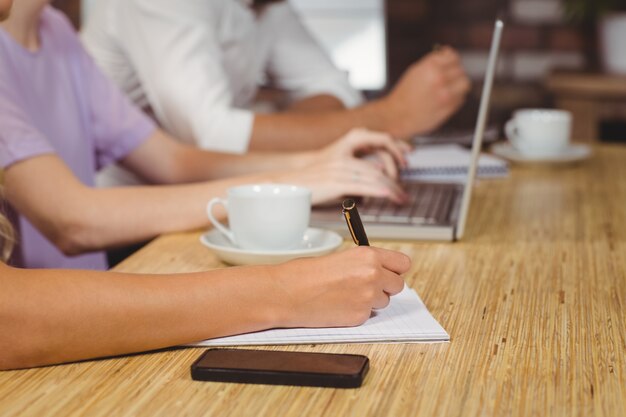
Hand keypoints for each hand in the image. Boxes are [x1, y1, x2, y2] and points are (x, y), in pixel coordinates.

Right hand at [270, 246, 410, 327]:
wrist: (288, 293)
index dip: (394, 269)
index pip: (403, 264)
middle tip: (366, 286)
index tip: (388, 272)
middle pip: (398, 285)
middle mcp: (373, 276)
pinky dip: (357, 312)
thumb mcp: (342, 258)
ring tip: (346, 295)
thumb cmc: (306, 273)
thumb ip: (365, 264)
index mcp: (369, 256)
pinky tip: (339, 306)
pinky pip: (368, 315)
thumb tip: (380, 273)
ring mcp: (368, 298)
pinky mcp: (360, 317)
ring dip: (371, 300)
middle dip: (385, 286)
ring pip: (384, 302)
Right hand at [279, 128, 409, 203]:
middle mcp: (344, 158)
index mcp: (345, 153)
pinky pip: (362, 185)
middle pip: (378, 168)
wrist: (286, 183)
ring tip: (400, 199)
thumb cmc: (309, 183)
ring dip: (391, 189)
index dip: (393, 162)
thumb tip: (367, 191)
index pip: (376, 154)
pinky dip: (378, 190)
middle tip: (404, 194)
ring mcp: (340, 169)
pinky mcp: (335, 181)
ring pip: (374, 177)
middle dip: (395, 182)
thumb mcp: (333, 175)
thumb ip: (351, 178)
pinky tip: (387, 195)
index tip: (403, 173)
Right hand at [380, 46, 470, 138]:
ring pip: (465, 84)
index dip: (452, 60)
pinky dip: (456, 98)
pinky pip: (461, 99)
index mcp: (430, 66)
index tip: (450, 63)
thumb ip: (433, 62)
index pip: (453, 56)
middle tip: (447, 79)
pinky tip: (444, 100)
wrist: (397, 116)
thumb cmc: (404, 94)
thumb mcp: (415, 71)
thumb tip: (448, 54)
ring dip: (459, 85)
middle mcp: (439, 78)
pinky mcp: (449, 108)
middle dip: (455, 73)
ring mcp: (446, 94)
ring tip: (448, 89)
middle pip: (460, 70)